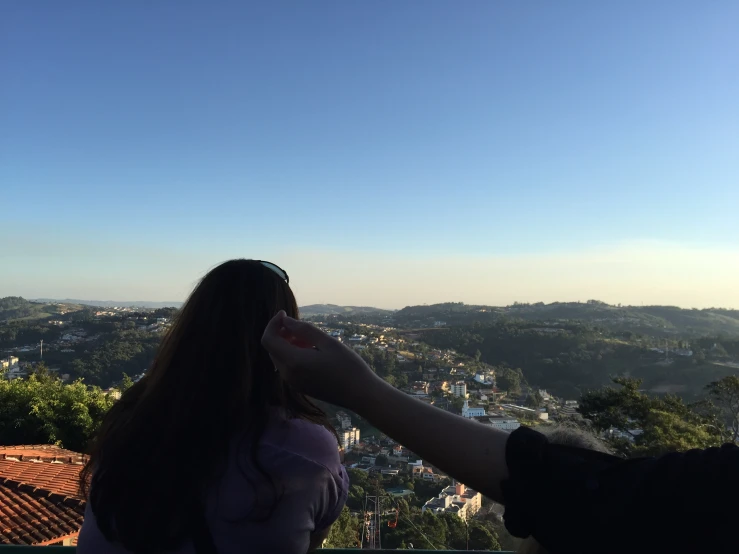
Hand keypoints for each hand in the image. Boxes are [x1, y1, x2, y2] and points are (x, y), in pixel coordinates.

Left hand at [261, 311, 379, 408]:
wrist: (361, 394)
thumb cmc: (348, 366)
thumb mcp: (328, 342)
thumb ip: (304, 330)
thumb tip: (286, 321)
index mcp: (293, 362)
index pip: (268, 340)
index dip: (273, 324)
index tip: (285, 314)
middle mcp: (288, 375)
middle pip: (272, 349)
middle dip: (281, 333)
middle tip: (300, 326)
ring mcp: (293, 383)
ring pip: (280, 357)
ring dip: (288, 344)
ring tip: (310, 338)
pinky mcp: (300, 387)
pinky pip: (288, 367)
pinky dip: (293, 354)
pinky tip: (312, 351)